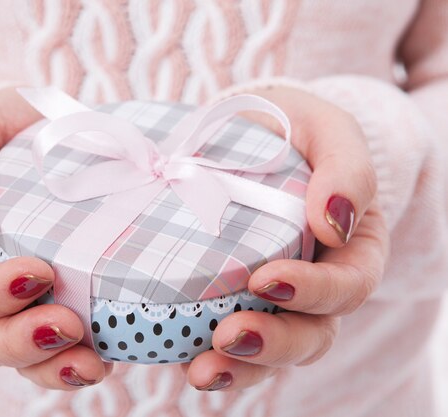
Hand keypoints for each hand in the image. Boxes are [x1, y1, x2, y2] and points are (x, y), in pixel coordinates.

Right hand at [0, 88, 111, 389]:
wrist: (60, 132)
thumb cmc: (10, 130)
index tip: (37, 272)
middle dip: (20, 342)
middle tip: (66, 326)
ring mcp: (27, 300)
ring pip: (23, 358)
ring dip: (52, 369)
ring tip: (90, 365)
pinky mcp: (68, 304)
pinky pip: (63, 353)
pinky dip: (80, 365)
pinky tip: (107, 359)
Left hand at [185, 86, 388, 390]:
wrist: (246, 131)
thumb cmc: (293, 132)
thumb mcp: (327, 131)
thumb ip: (346, 168)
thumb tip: (334, 222)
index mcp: (350, 249)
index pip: (348, 285)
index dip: (314, 292)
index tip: (267, 277)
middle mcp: (315, 285)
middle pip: (311, 335)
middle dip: (273, 343)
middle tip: (229, 335)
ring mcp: (271, 299)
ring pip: (270, 353)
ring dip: (239, 367)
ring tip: (202, 370)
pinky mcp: (229, 301)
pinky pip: (227, 342)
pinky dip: (208, 355)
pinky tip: (179, 358)